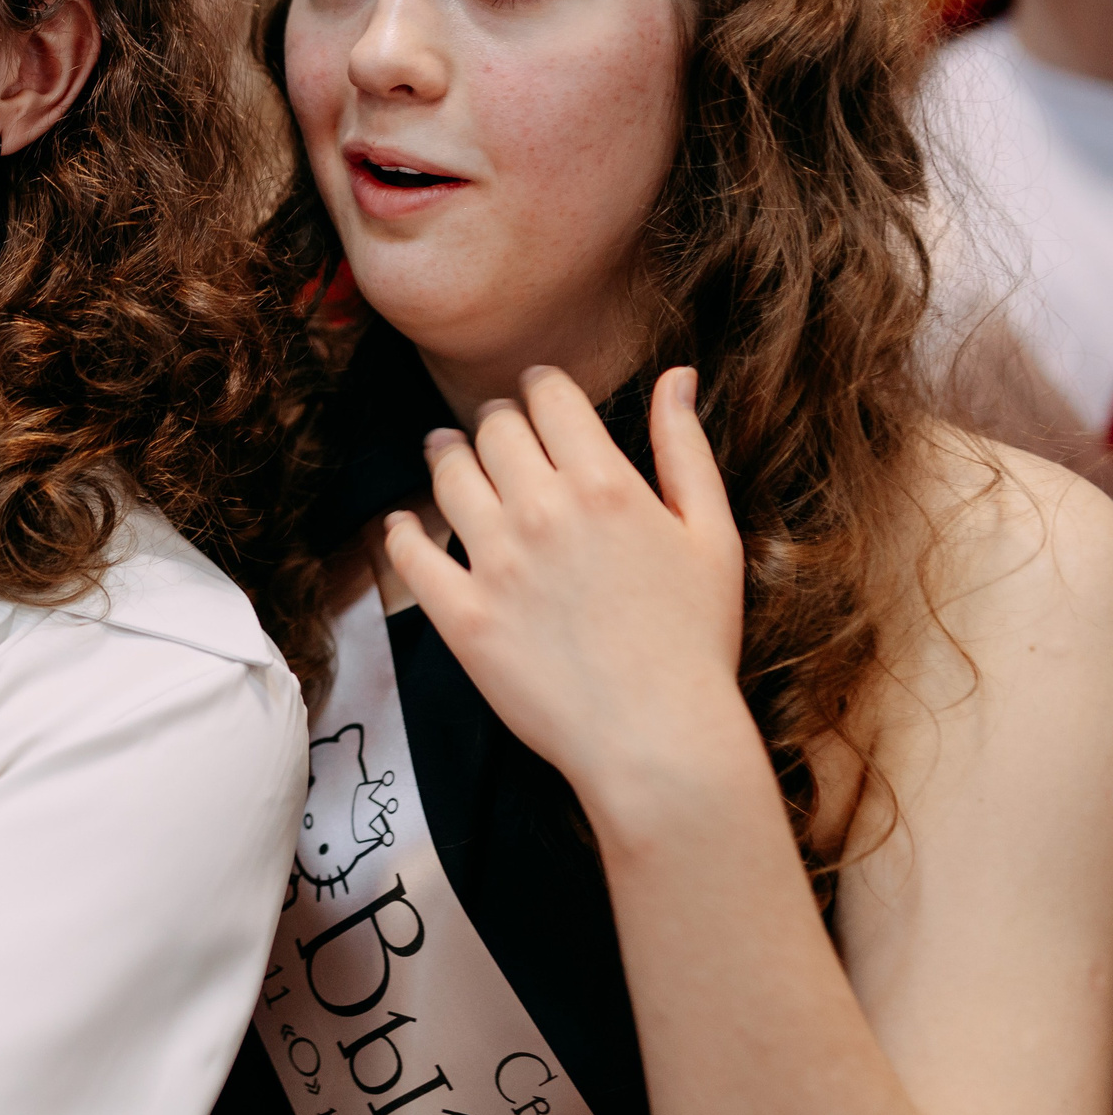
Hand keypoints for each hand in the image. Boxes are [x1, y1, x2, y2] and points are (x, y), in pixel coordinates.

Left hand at [381, 367, 753, 816]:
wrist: (658, 739)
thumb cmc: (695, 642)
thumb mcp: (712, 535)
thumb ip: (685, 449)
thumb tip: (676, 375)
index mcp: (605, 485)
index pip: (549, 397)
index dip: (540, 387)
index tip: (537, 395)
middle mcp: (542, 511)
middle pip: (493, 428)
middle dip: (495, 419)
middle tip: (495, 429)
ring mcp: (495, 563)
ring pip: (447, 474)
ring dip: (445, 454)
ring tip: (445, 453)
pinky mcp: (460, 614)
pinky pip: (409, 553)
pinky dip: (401, 530)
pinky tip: (404, 525)